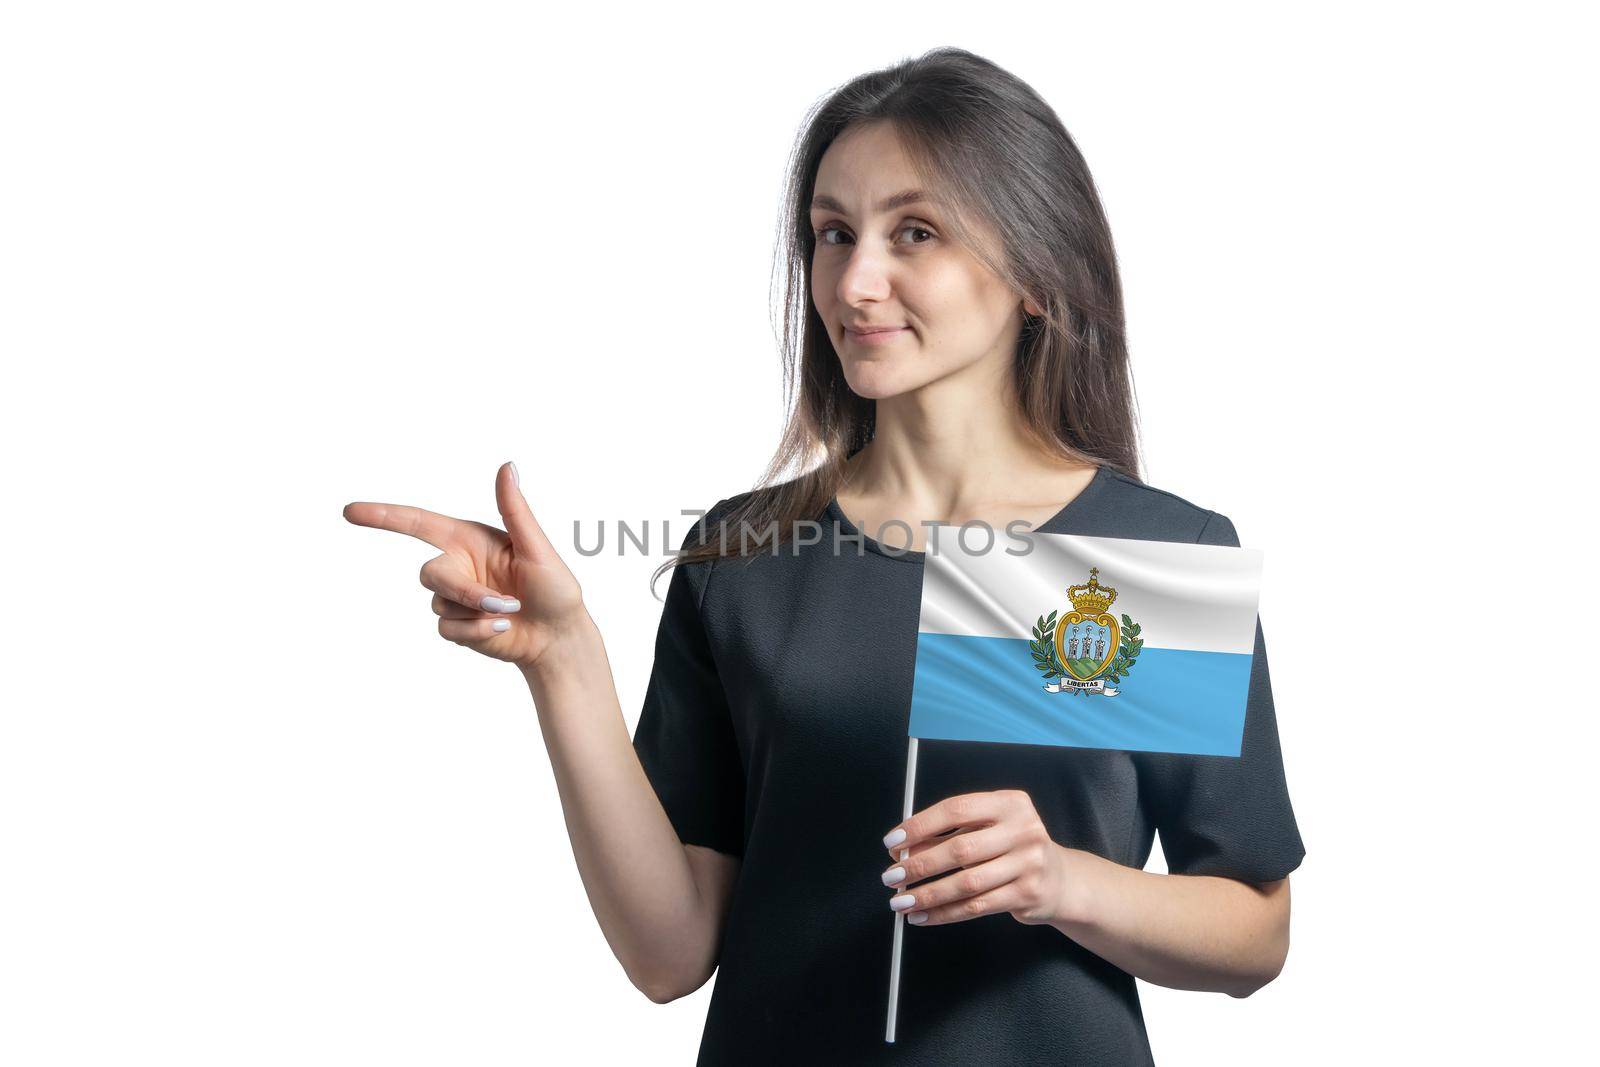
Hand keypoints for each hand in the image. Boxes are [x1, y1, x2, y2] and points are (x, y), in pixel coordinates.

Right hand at [342, 461, 588, 673]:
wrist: (559, 638)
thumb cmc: (555, 589)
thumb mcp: (536, 548)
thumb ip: (515, 510)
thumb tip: (507, 467)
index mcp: (470, 539)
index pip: (418, 523)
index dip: (383, 516)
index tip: (350, 512)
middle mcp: (458, 565)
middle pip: (429, 573)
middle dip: (463, 591)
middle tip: (503, 602)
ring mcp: (455, 598)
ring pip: (438, 604)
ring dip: (477, 613)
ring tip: (511, 613)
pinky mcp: (457, 626)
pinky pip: (447, 629)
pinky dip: (478, 633)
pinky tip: (503, 630)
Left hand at [879, 789, 1085, 927]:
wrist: (1061, 880)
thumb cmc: (1012, 849)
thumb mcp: (986, 831)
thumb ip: (947, 835)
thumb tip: (901, 849)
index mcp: (1009, 803)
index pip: (956, 809)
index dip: (920, 825)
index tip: (893, 841)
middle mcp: (1023, 830)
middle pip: (960, 849)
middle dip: (918, 865)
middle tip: (891, 876)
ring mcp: (1029, 863)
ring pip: (966, 883)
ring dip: (927, 895)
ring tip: (900, 901)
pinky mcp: (1028, 894)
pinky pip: (976, 906)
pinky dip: (944, 914)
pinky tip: (923, 916)